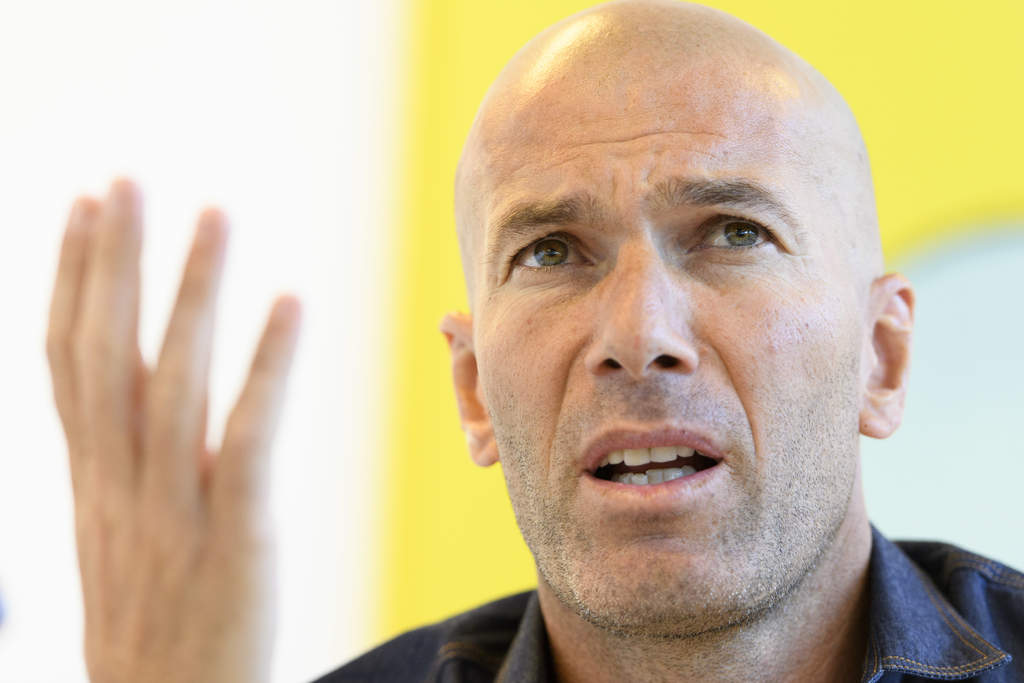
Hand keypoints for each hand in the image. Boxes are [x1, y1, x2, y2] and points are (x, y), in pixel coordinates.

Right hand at [45, 179, 301, 681]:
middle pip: (105, 351)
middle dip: (111, 260)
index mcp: (91, 480)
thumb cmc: (152, 630)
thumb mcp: (120, 542)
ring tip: (213, 214)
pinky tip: (290, 303)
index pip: (68, 359)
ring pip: (173, 378)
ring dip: (192, 290)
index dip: (70, 276)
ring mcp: (173, 508)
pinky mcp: (236, 534)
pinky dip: (267, 365)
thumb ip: (125, 469)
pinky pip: (246, 435)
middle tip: (127, 180)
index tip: (82, 207)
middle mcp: (119, 483)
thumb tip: (138, 406)